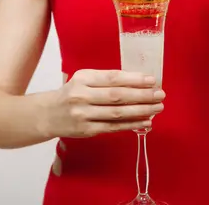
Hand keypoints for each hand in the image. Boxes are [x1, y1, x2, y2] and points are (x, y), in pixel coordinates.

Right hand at [44, 69, 164, 137]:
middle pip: (117, 96)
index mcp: (83, 78)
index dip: (134, 79)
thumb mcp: (83, 80)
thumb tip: (138, 82)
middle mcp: (82, 95)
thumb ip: (105, 80)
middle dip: (142, 95)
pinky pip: (113, 127)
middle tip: (160, 95)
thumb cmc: (71, 93)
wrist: (48, 114)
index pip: (112, 78)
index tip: (152, 80)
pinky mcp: (86, 130)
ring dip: (140, 110)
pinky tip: (145, 122)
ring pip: (117, 113)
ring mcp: (84, 114)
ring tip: (157, 108)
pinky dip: (131, 125)